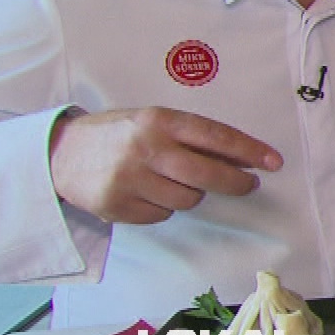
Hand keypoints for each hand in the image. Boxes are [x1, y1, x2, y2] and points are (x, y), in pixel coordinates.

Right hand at [49, 108, 281, 224]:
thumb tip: (242, 157)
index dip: (249, 151)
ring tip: (173, 180)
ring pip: (187, 199)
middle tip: (250, 184)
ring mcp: (129, 180)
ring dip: (192, 193)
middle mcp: (145, 148)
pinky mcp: (117, 206)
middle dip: (236, 182)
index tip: (273, 162)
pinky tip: (148, 192)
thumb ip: (192, 137)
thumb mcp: (153, 121)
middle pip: (207, 175)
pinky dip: (164, 207)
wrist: (60, 153)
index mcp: (158, 120)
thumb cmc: (118, 134)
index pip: (215, 137)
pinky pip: (162, 214)